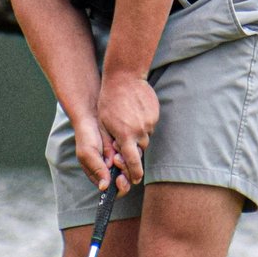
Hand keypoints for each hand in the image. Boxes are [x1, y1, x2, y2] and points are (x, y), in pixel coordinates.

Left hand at [96, 71, 157, 196]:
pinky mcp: (154, 114)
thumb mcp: (103, 124)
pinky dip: (143, 123)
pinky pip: (149, 125)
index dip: (134, 174)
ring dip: (137, 135)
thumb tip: (112, 162)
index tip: (134, 180)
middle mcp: (139, 132)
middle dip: (133, 149)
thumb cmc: (108, 101)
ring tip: (127, 120)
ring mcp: (149, 123)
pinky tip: (134, 112)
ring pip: (145, 137)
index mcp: (125, 136)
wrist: (124, 76)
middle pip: (140, 150)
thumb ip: (109, 144)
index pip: (133, 163)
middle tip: (124, 138)